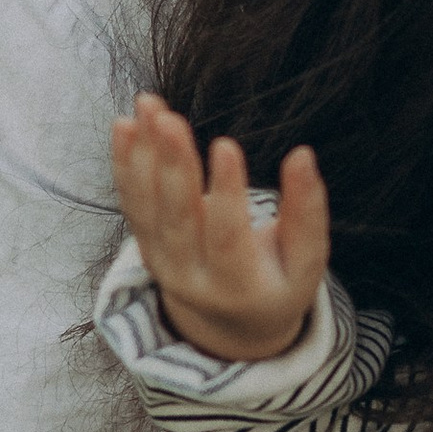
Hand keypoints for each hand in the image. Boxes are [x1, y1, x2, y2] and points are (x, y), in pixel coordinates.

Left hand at [110, 92, 329, 360]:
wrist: (233, 326)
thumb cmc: (279, 284)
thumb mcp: (306, 263)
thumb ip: (307, 214)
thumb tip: (302, 156)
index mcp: (238, 287)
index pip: (227, 237)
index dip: (226, 193)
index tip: (227, 145)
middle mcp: (191, 279)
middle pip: (177, 219)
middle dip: (172, 165)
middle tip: (168, 119)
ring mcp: (162, 264)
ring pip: (147, 206)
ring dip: (143, 153)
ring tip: (147, 106)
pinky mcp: (146, 246)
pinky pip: (132, 203)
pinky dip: (125, 163)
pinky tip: (124, 125)